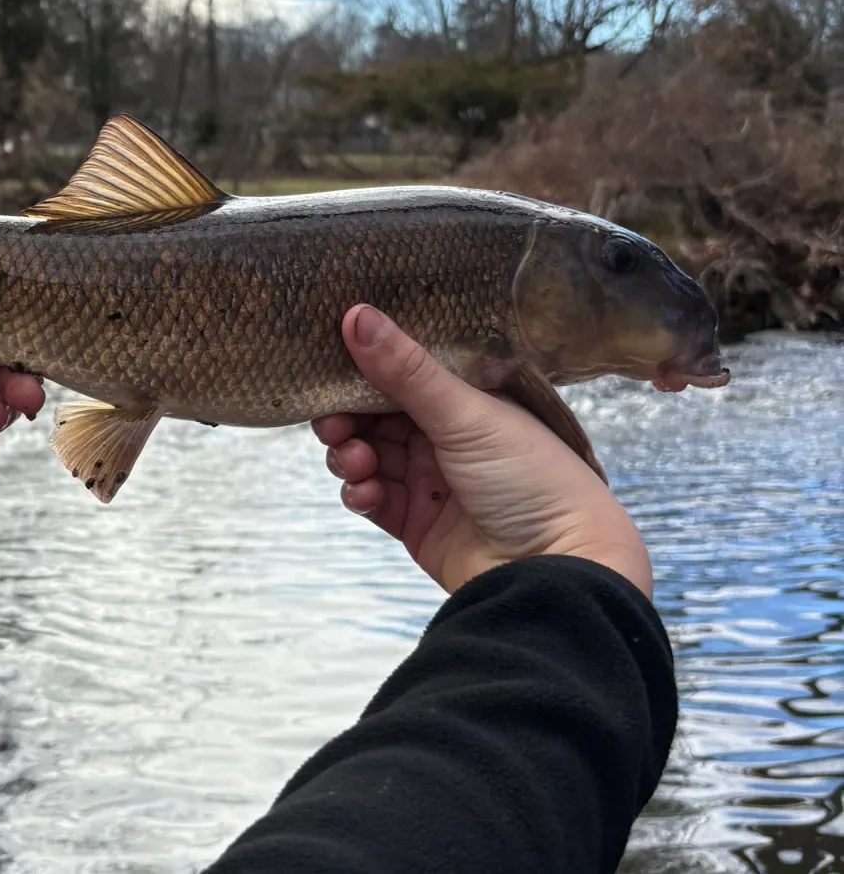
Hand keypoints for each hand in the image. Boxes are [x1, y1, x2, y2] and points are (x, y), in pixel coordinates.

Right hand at [313, 305, 651, 598]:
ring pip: (367, 454)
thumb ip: (405, 370)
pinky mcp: (415, 522)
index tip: (328, 363)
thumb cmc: (529, 478)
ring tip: (357, 461)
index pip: (401, 373)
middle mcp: (444, 435)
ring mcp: (428, 479)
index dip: (364, 367)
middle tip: (332, 422)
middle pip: (375, 415)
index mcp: (465, 399)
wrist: (558, 574)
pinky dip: (360, 492)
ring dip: (350, 454)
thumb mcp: (465, 414)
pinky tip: (365, 492)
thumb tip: (356, 314)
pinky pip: (371, 498)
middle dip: (347, 416)